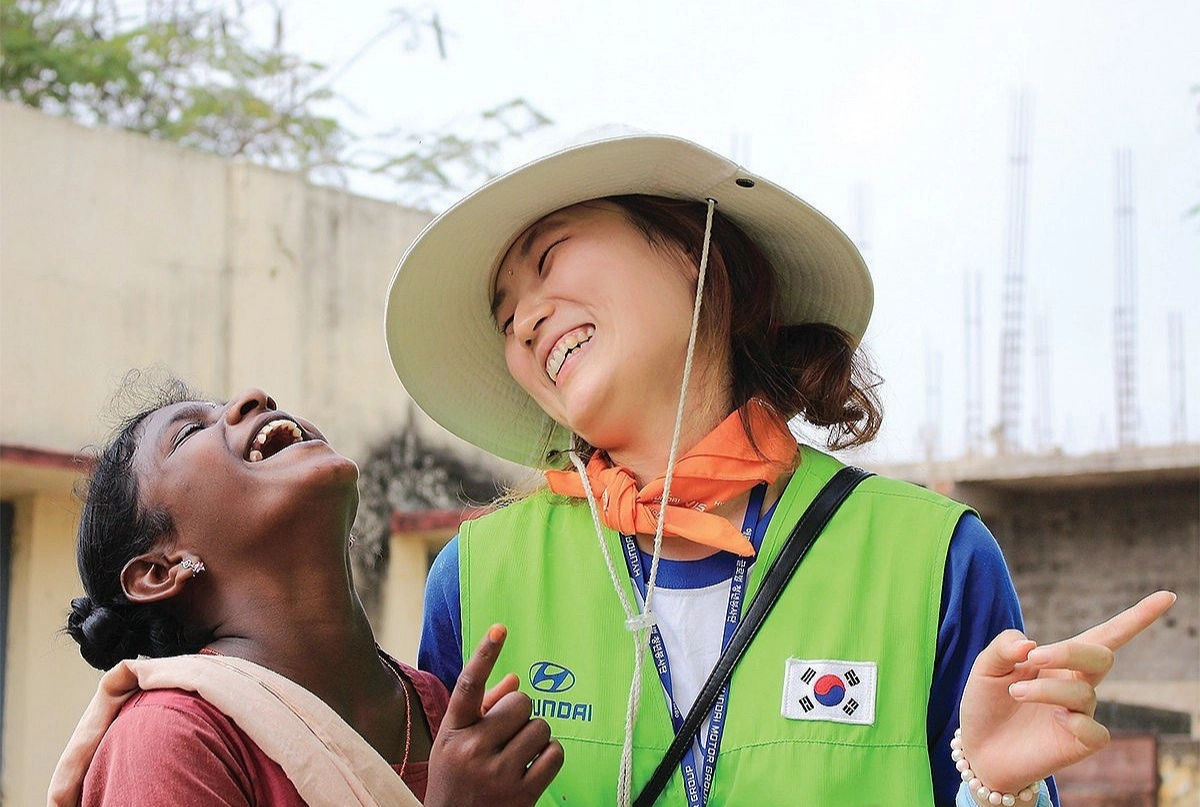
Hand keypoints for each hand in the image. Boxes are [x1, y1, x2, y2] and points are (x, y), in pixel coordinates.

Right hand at [425, 625, 563, 806]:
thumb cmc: (458, 778)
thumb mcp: (456, 741)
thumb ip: (484, 708)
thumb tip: (516, 679)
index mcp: (452, 731)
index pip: (469, 685)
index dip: (485, 654)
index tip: (500, 628)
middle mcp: (472, 750)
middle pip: (521, 702)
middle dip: (521, 713)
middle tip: (509, 732)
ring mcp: (497, 773)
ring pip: (541, 727)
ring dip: (536, 736)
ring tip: (519, 753)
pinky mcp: (521, 794)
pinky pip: (554, 753)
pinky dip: (550, 756)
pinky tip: (533, 766)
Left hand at [958, 590, 1175, 795]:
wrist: (978, 747)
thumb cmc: (986, 702)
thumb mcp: (985, 667)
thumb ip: (1003, 647)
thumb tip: (1031, 644)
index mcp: (1059, 659)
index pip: (1106, 634)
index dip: (1138, 616)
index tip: (1167, 597)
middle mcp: (1077, 682)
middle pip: (1100, 654)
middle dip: (1070, 651)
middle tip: (1034, 657)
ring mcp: (1081, 713)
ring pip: (1083, 692)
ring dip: (1045, 689)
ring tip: (1013, 693)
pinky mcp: (1080, 743)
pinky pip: (1094, 731)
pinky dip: (1076, 724)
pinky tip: (1055, 722)